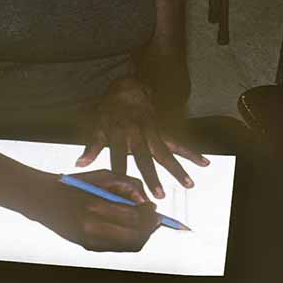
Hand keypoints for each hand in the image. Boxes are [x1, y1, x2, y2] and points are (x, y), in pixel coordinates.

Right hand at [33, 169, 160, 251]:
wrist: (43, 200)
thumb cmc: (76, 184)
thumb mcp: (103, 175)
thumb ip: (128, 185)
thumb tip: (146, 201)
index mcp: (96, 206)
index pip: (134, 218)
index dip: (150, 214)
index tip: (154, 207)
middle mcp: (92, 228)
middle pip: (135, 236)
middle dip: (150, 227)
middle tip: (156, 218)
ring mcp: (89, 241)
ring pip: (129, 246)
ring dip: (143, 235)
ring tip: (146, 223)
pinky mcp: (87, 247)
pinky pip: (117, 247)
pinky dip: (129, 239)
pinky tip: (132, 228)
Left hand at [77, 77, 207, 196]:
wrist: (129, 87)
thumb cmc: (110, 109)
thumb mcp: (97, 125)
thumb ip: (91, 146)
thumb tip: (80, 163)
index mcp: (119, 134)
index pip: (118, 157)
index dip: (120, 172)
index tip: (123, 189)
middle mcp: (137, 134)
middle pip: (145, 158)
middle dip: (152, 176)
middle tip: (158, 194)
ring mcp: (153, 132)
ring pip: (166, 153)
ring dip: (177, 169)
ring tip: (188, 184)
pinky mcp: (163, 131)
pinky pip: (178, 143)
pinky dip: (191, 153)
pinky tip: (203, 163)